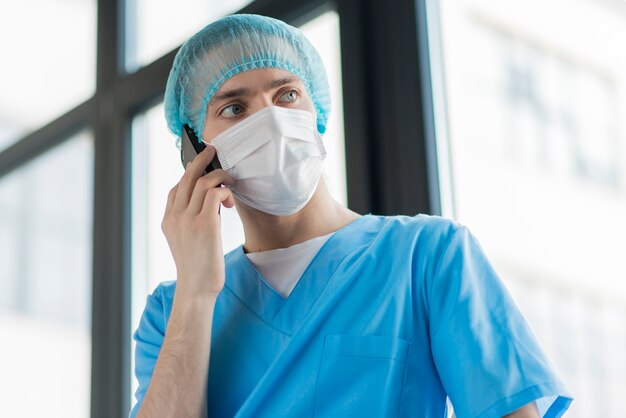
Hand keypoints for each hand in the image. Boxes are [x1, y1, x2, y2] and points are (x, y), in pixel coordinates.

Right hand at [161, 145, 235, 297]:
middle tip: (213, 150)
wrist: (197, 288)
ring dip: (220, 177)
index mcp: (168, 220)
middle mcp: (175, 217)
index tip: (203, 168)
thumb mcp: (188, 240)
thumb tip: (212, 197)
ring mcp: (187, 220)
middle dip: (201, 159)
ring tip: (231, 185)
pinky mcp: (204, 224)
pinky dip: (225, 191)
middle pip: (186, 177)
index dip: (190, 174)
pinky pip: (214, 193)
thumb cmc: (198, 266)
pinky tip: (231, 202)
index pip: (176, 188)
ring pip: (202, 182)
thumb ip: (193, 219)